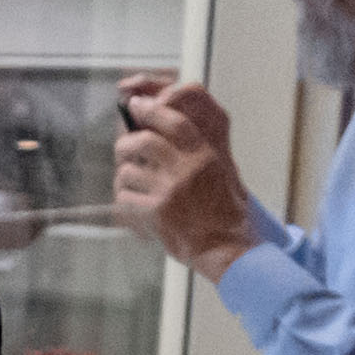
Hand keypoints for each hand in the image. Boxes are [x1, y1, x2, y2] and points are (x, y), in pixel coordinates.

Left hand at [112, 72, 255, 274]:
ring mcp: (169, 192)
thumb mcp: (222, 174)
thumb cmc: (227, 213)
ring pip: (127, 171)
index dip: (152, 110)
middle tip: (124, 149)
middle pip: (143, 141)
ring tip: (137, 189)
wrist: (230, 249)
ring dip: (126, 179)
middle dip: (126, 144)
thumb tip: (163, 132)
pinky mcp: (155, 213)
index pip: (175, 123)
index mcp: (205, 157)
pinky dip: (126, 203)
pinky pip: (124, 199)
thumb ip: (197, 152)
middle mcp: (186, 170)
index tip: (136, 105)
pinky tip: (137, 209)